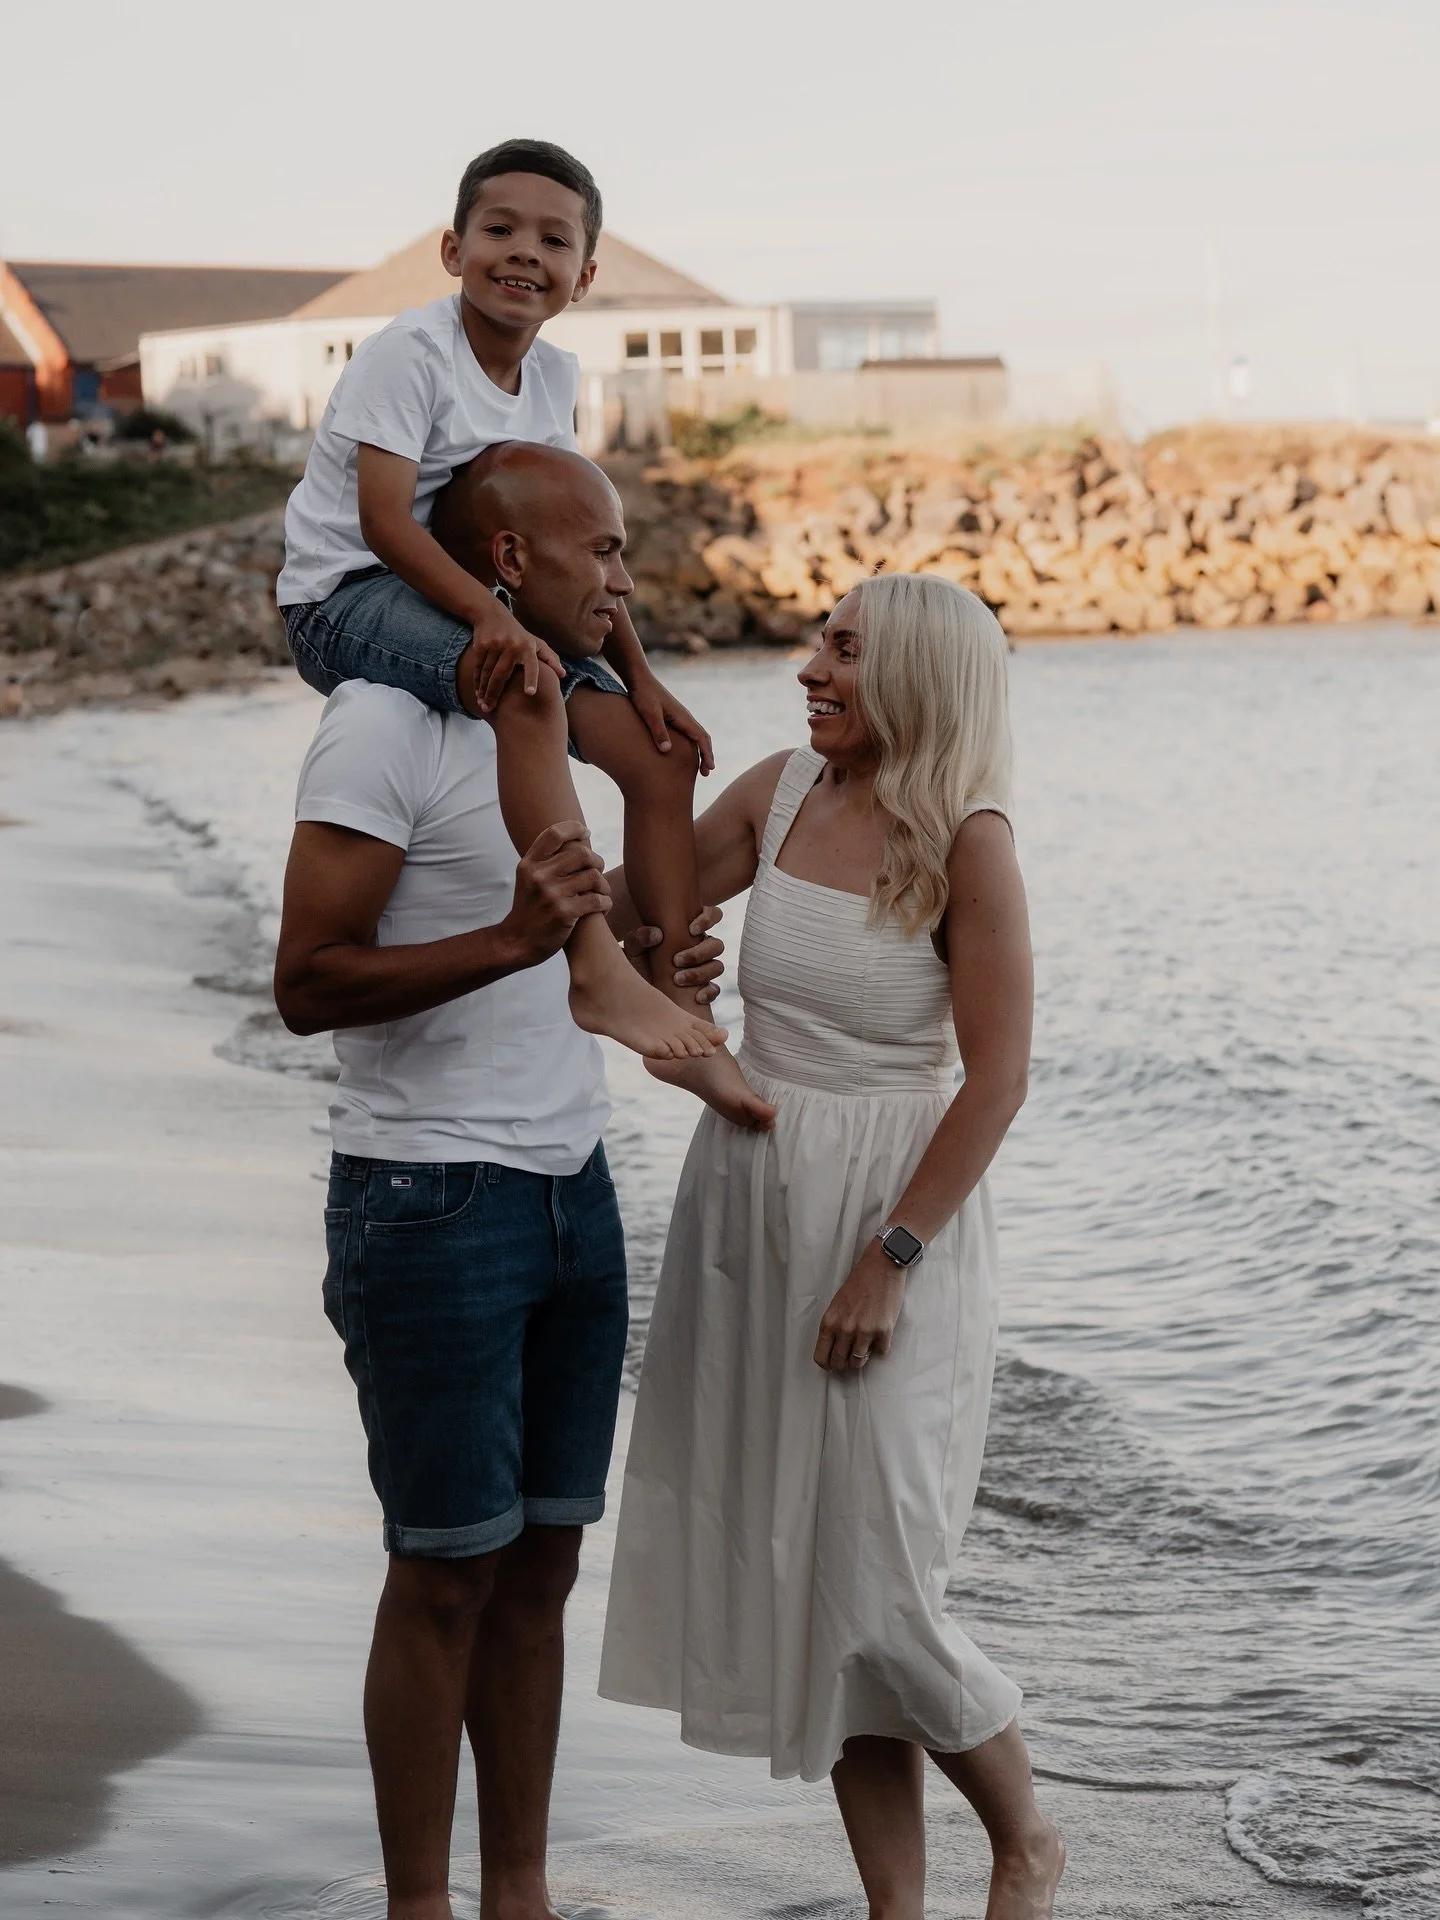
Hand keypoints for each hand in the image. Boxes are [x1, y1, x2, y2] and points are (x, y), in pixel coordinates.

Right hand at [469, 597, 564, 713]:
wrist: (493, 615)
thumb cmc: (519, 635)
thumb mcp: (536, 643)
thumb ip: (550, 659)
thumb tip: (563, 674)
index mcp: (528, 647)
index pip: (532, 665)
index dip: (531, 679)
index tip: (530, 693)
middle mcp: (512, 646)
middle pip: (502, 675)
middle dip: (494, 694)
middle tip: (490, 708)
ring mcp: (496, 645)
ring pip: (488, 673)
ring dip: (484, 691)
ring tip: (484, 704)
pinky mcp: (482, 645)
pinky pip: (479, 668)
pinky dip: (477, 681)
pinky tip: (478, 692)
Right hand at [503, 822, 610, 965]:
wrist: (516, 942)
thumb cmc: (528, 909)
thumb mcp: (527, 879)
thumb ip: (545, 861)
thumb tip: (574, 840)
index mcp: (529, 864)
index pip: (554, 834)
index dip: (574, 828)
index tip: (586, 832)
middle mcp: (539, 876)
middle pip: (581, 853)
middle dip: (597, 860)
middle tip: (598, 870)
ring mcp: (552, 894)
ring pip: (593, 876)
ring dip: (603, 884)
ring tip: (602, 891)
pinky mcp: (565, 913)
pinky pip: (597, 900)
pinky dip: (605, 902)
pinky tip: (603, 906)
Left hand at [622, 906, 724, 1004]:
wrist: (637, 994)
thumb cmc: (637, 965)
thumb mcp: (633, 950)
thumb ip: (639, 937)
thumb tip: (657, 934)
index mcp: (689, 932)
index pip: (712, 915)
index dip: (708, 919)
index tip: (691, 929)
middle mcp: (701, 948)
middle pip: (717, 945)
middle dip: (699, 953)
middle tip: (676, 960)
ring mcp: (704, 969)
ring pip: (717, 966)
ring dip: (700, 972)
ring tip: (677, 979)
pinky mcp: (704, 990)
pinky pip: (715, 990)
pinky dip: (709, 992)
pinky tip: (696, 996)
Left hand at [625, 671, 715, 775]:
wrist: (638, 678)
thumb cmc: (643, 694)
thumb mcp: (649, 714)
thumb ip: (658, 731)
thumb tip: (667, 750)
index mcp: (682, 717)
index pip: (701, 738)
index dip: (706, 754)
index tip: (709, 768)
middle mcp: (684, 717)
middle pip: (702, 738)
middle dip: (706, 755)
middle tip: (706, 773)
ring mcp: (679, 716)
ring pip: (696, 736)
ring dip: (700, 751)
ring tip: (699, 767)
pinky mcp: (672, 716)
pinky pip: (688, 733)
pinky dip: (692, 745)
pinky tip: (684, 752)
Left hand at [813, 1240, 907, 1372]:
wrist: (881, 1266)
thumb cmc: (859, 1281)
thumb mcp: (837, 1303)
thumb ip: (835, 1326)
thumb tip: (837, 1347)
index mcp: (830, 1321)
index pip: (821, 1357)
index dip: (827, 1363)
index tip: (833, 1363)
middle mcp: (845, 1329)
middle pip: (839, 1362)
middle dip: (844, 1364)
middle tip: (849, 1358)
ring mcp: (865, 1331)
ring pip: (859, 1362)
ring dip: (861, 1358)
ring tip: (865, 1347)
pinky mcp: (884, 1331)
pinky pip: (880, 1352)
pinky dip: (880, 1347)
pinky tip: (879, 1336)